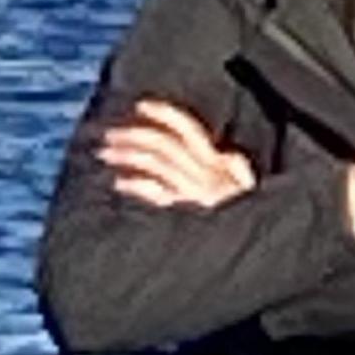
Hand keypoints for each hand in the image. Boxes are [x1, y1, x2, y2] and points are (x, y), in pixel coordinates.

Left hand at [96, 99, 253, 211]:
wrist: (246, 249)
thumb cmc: (247, 217)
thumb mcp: (248, 189)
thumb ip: (238, 168)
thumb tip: (228, 153)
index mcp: (218, 163)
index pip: (188, 128)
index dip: (164, 113)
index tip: (140, 105)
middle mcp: (204, 175)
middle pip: (163, 144)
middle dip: (132, 135)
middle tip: (109, 135)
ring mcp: (192, 193)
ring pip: (153, 163)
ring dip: (126, 156)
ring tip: (105, 154)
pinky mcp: (184, 213)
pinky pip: (154, 193)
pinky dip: (134, 185)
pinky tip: (119, 182)